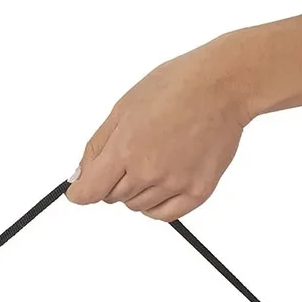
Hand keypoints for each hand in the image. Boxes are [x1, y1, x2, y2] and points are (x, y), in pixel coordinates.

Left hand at [66, 35, 249, 220]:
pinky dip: (158, 204)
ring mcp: (175, 184)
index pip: (89, 192)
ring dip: (138, 190)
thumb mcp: (123, 108)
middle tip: (133, 154)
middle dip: (113, 181)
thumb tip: (79, 177)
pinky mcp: (198, 192)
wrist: (222, 86)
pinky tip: (164, 181)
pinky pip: (164, 214)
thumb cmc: (175, 87)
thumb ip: (97, 147)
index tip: (80, 190)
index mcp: (125, 149)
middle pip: (112, 198)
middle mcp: (148, 171)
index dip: (80, 192)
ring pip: (138, 206)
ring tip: (156, 159)